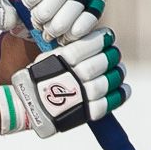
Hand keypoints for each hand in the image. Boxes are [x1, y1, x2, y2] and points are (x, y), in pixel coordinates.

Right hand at [0, 28, 129, 137]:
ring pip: (107, 82)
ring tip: (118, 71)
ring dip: (117, 74)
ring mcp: (81, 95)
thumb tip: (91, 40)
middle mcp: (73, 76)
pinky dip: (119, 96)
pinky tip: (123, 89)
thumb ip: (68, 50)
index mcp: (63, 60)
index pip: (90, 44)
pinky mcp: (85, 113)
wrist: (26, 107)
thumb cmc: (38, 80)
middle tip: (114, 55)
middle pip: (103, 62)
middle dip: (112, 56)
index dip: (103, 39)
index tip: (108, 36)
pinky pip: (107, 104)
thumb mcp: (48, 58)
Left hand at [21, 0, 104, 43]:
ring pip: (79, 0)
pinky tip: (63, 38)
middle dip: (48, 7)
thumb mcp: (2, 11)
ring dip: (61, 20)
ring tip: (48, 32)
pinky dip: (78, 27)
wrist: (36, 28)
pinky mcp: (95, 4)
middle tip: (36, 22)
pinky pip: (92, 13)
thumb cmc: (19, 12)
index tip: (28, 1)